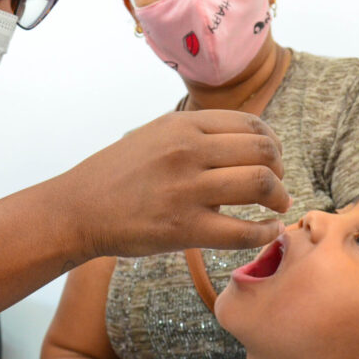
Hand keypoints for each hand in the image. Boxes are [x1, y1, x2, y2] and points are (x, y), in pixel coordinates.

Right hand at [64, 110, 290, 258]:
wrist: (77, 209)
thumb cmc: (117, 174)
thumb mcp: (154, 135)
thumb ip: (195, 134)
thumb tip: (245, 140)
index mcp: (183, 125)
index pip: (251, 125)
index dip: (272, 143)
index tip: (273, 159)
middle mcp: (188, 151)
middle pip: (263, 152)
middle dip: (281, 168)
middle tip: (279, 186)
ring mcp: (187, 189)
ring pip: (260, 184)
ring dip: (279, 198)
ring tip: (278, 207)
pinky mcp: (183, 229)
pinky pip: (242, 232)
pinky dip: (265, 233)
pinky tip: (267, 232)